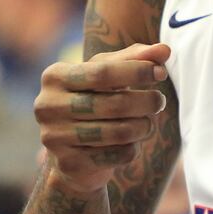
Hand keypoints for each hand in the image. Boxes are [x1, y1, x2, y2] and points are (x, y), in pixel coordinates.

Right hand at [35, 42, 170, 193]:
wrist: (72, 152)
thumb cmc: (94, 100)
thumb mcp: (109, 75)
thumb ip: (135, 58)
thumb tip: (164, 50)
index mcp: (54, 76)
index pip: (103, 71)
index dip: (137, 71)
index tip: (161, 72)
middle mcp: (48, 106)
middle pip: (114, 104)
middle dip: (146, 101)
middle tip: (160, 101)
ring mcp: (54, 137)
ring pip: (119, 132)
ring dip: (143, 126)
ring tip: (148, 122)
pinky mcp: (69, 163)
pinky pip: (117, 155)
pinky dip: (132, 148)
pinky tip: (131, 143)